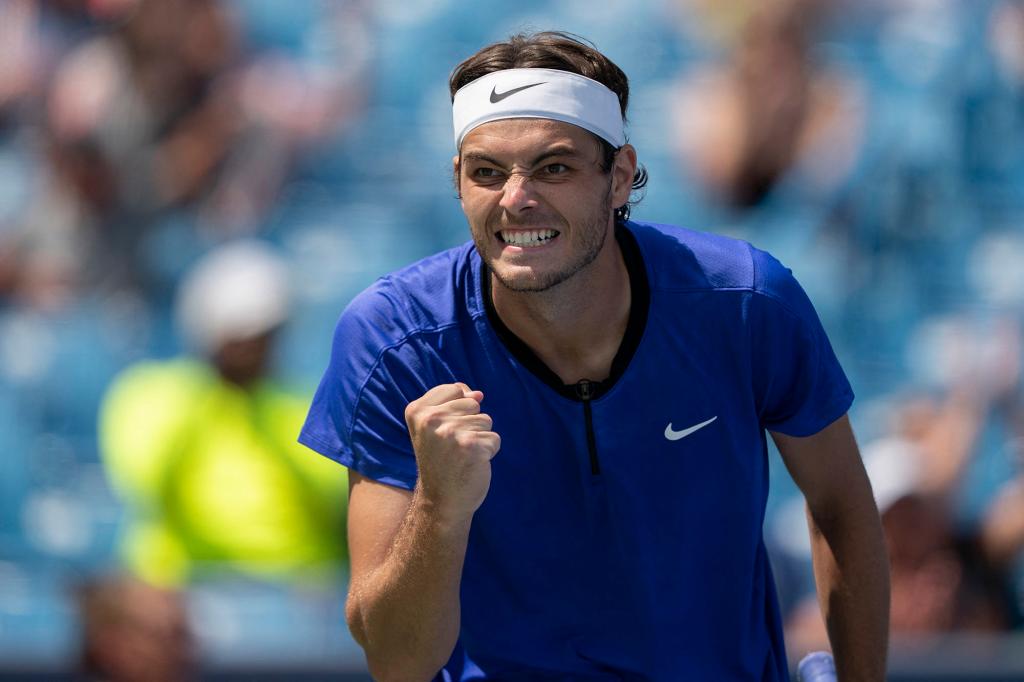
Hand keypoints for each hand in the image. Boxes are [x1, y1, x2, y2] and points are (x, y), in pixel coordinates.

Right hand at [405, 382, 500, 519]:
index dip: (458, 410)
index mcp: (416, 410)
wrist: (441, 501)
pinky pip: (494, 438)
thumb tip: (479, 394)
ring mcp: (451, 432)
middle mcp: (431, 419)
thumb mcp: (435, 426)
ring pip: (485, 420)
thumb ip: (454, 402)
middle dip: (470, 423)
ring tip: (461, 456)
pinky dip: (488, 452)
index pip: (455, 389)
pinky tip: (472, 464)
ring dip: (480, 438)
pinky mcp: (471, 446)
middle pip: (473, 403)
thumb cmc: (441, 461)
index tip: (443, 433)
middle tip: (453, 447)